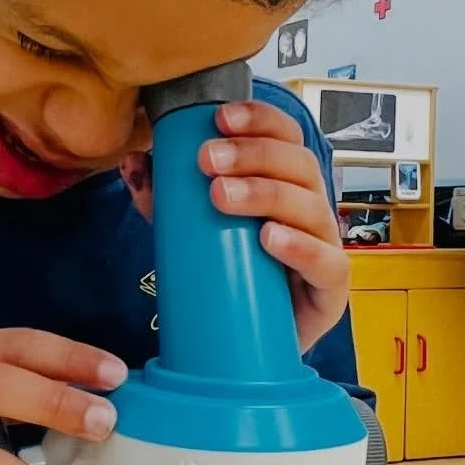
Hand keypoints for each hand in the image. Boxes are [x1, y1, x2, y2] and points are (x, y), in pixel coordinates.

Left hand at [121, 100, 347, 354]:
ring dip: (266, 194)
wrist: (252, 346)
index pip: (286, 136)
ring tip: (221, 196)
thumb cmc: (232, 277)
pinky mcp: (330, 293)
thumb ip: (165, 198)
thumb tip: (134, 162)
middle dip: (252, 155)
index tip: (220, 117)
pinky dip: (299, 247)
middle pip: (299, 164)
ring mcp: (326, 248)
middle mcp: (312, 208)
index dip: (260, 120)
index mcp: (287, 183)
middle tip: (206, 160)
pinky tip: (269, 237)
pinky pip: (328, 264)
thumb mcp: (192, 230)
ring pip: (311, 208)